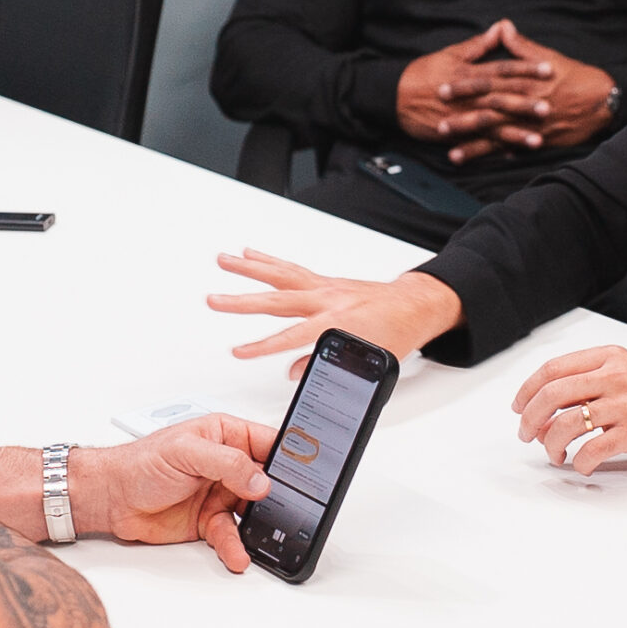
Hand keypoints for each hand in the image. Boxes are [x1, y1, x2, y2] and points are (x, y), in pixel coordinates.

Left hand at [73, 417, 276, 572]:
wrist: (111, 498)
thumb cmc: (139, 462)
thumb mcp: (185, 452)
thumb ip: (226, 462)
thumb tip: (259, 479)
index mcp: (226, 435)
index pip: (269, 442)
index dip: (289, 457)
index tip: (305, 474)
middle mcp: (227, 464)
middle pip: (267, 480)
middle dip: (280, 496)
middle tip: (293, 511)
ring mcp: (220, 494)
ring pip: (253, 512)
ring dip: (262, 526)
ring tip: (268, 538)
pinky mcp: (209, 521)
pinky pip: (232, 534)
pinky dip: (237, 546)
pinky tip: (239, 554)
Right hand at [209, 249, 460, 373]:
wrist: (412, 305)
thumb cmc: (394, 331)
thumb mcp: (365, 359)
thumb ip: (327, 364)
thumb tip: (295, 373)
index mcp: (337, 321)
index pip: (292, 337)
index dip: (263, 347)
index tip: (239, 351)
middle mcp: (326, 299)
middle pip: (278, 300)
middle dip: (243, 302)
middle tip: (215, 300)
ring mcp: (323, 286)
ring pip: (280, 275)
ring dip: (249, 268)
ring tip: (223, 260)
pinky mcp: (323, 280)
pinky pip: (290, 269)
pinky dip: (268, 260)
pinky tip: (250, 254)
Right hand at [395, 24, 553, 161]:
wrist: (396, 96)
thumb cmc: (424, 72)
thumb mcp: (452, 53)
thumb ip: (480, 44)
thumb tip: (502, 26)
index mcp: (471, 71)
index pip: (504, 68)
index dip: (527, 68)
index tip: (549, 69)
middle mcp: (469, 94)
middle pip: (502, 97)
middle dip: (526, 103)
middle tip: (550, 106)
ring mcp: (463, 115)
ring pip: (493, 124)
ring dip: (516, 132)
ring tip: (538, 139)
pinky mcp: (456, 132)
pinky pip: (477, 142)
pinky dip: (494, 149)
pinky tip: (512, 156)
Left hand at [397, 21, 618, 162]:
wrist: (603, 101)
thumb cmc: (575, 76)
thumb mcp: (548, 56)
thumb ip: (521, 46)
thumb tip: (502, 26)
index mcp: (524, 81)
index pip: (488, 83)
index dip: (464, 86)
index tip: (442, 89)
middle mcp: (525, 105)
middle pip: (489, 113)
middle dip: (463, 120)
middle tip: (438, 125)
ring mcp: (532, 125)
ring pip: (499, 137)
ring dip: (475, 147)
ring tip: (453, 154)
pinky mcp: (540, 140)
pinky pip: (516, 149)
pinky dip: (498, 155)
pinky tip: (482, 163)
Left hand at [511, 347, 626, 472]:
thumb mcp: (626, 374)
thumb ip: (590, 385)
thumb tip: (549, 411)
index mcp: (608, 358)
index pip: (553, 369)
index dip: (528, 390)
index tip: (519, 406)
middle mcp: (615, 376)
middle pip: (552, 394)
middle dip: (531, 418)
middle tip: (527, 434)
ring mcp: (626, 403)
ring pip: (567, 423)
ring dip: (551, 443)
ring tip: (555, 454)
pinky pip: (593, 449)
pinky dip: (580, 462)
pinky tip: (581, 465)